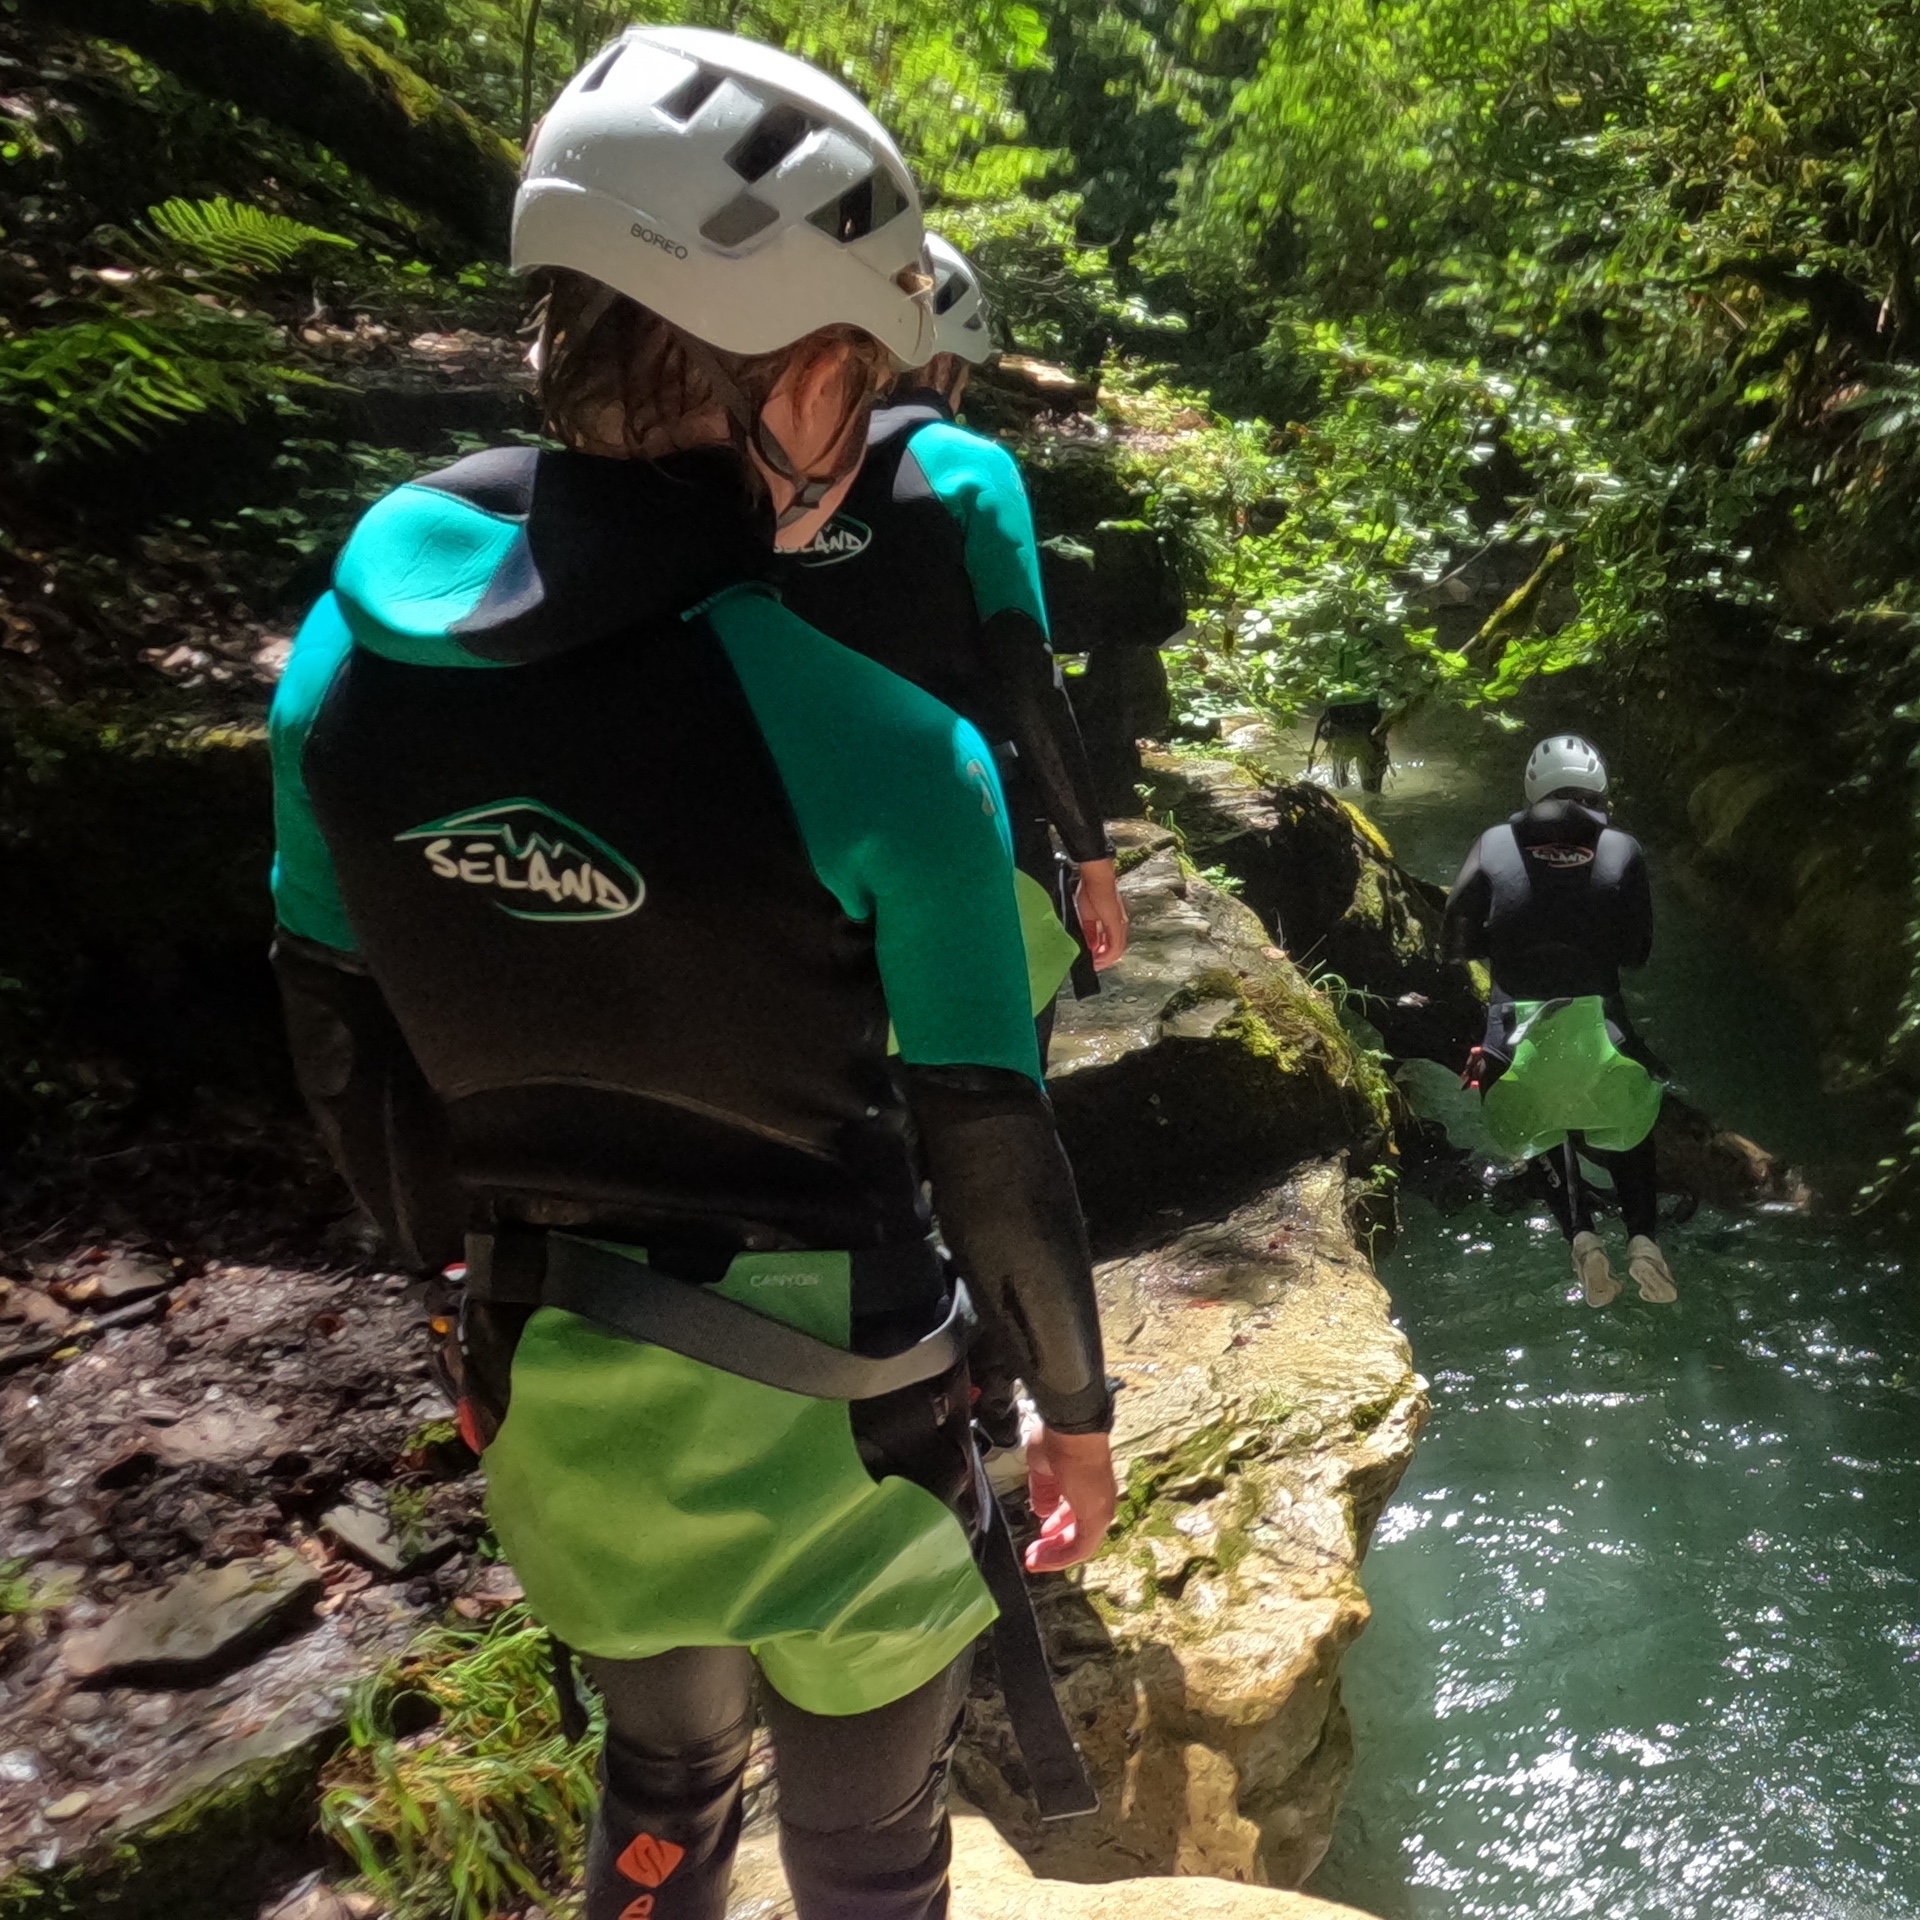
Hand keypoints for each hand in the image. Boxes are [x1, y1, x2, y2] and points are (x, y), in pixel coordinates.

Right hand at [1023, 1424, 1116, 1572]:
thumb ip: (1043, 1493)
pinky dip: (1060, 1557)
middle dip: (1054, 1544)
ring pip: (1079, 1544)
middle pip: (1079, 1531)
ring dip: (1054, 1555)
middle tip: (1034, 1552)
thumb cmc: (1058, 1441)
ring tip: (1033, 1561)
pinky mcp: (1097, 1519)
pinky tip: (1042, 1560)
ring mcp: (1100, 1509)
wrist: (1071, 1431)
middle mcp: (1098, 1499)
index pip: (1075, 1512)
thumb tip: (1041, 1512)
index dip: (1057, 1524)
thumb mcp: (1042, 1470)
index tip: (1041, 1532)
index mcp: (1087, 1485)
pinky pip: (1079, 1548)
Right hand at [1073, 859, 1129, 970]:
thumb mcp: (1087, 916)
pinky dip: (1107, 955)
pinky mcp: (1117, 924)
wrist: (1096, 879)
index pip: (1110, 942)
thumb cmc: (1091, 891)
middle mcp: (1120, 924)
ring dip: (1105, 959)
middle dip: (1103, 959)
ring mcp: (1120, 925)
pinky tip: (1099, 960)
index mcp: (1113, 921)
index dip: (1101, 953)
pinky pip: (1116, 946)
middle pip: (1115, 948)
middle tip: (1093, 965)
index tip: (1092, 960)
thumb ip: (1089, 933)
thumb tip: (1089, 946)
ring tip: (1095, 965)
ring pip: (1117, 949)